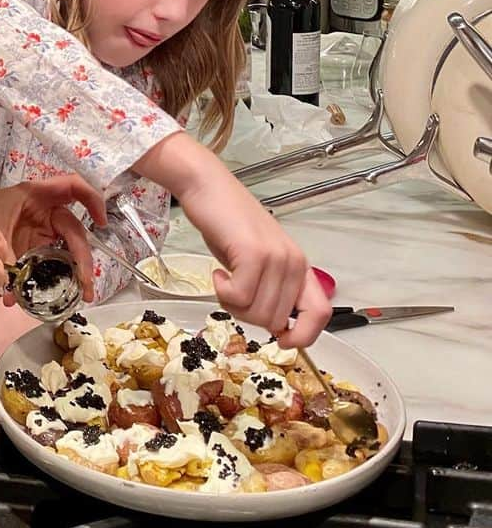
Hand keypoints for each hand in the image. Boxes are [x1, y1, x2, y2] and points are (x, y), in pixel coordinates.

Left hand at [0, 175, 103, 306]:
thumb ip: (5, 255)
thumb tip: (13, 290)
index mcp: (35, 196)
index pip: (73, 187)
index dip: (92, 199)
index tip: (101, 222)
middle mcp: (43, 214)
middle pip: (73, 231)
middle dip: (83, 257)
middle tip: (86, 283)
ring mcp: (39, 233)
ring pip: (65, 251)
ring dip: (74, 273)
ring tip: (80, 295)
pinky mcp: (31, 252)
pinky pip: (47, 266)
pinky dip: (48, 282)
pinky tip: (40, 299)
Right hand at [134, 132, 331, 345]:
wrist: (207, 187)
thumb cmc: (228, 223)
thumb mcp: (258, 261)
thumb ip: (272, 290)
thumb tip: (275, 328)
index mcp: (300, 266)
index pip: (320, 314)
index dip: (303, 336)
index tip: (279, 340)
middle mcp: (294, 263)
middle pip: (276, 321)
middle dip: (248, 315)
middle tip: (231, 291)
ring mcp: (276, 258)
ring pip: (257, 313)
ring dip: (232, 304)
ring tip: (224, 279)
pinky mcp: (253, 254)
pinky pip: (239, 297)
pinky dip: (223, 292)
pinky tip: (218, 273)